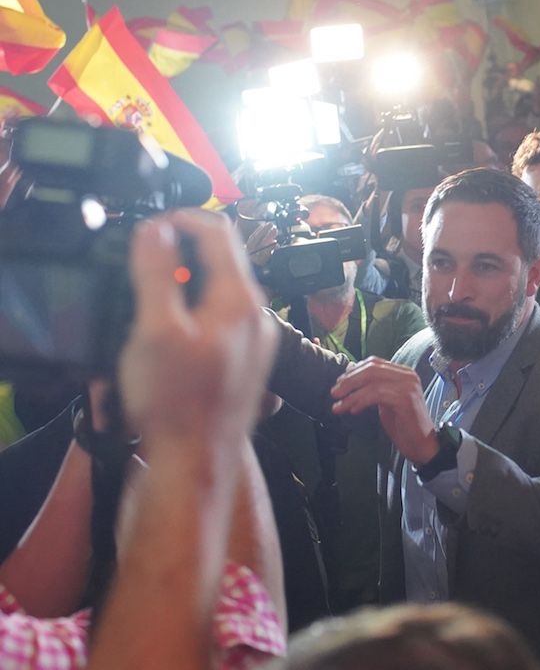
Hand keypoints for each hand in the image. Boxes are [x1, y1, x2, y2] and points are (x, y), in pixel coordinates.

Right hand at [119, 210, 276, 445]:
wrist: (197, 461)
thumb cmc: (179, 405)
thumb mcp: (156, 329)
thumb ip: (158, 273)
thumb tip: (157, 229)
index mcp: (241, 299)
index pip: (219, 231)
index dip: (181, 218)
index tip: (151, 226)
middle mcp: (256, 315)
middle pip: (219, 260)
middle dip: (178, 256)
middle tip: (142, 267)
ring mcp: (254, 338)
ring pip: (216, 291)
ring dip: (182, 289)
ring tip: (148, 307)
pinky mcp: (244, 358)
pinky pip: (217, 319)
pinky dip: (190, 315)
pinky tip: (166, 337)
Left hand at [330, 358, 437, 464]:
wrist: (422, 444)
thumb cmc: (403, 425)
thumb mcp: (386, 401)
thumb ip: (374, 389)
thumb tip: (350, 382)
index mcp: (403, 373)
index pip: (374, 363)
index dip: (353, 371)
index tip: (339, 384)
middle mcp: (408, 375)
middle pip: (371, 368)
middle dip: (348, 380)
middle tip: (334, 393)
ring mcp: (408, 385)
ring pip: (371, 381)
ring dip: (351, 393)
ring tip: (338, 405)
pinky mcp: (405, 398)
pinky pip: (376, 394)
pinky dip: (360, 401)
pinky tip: (353, 410)